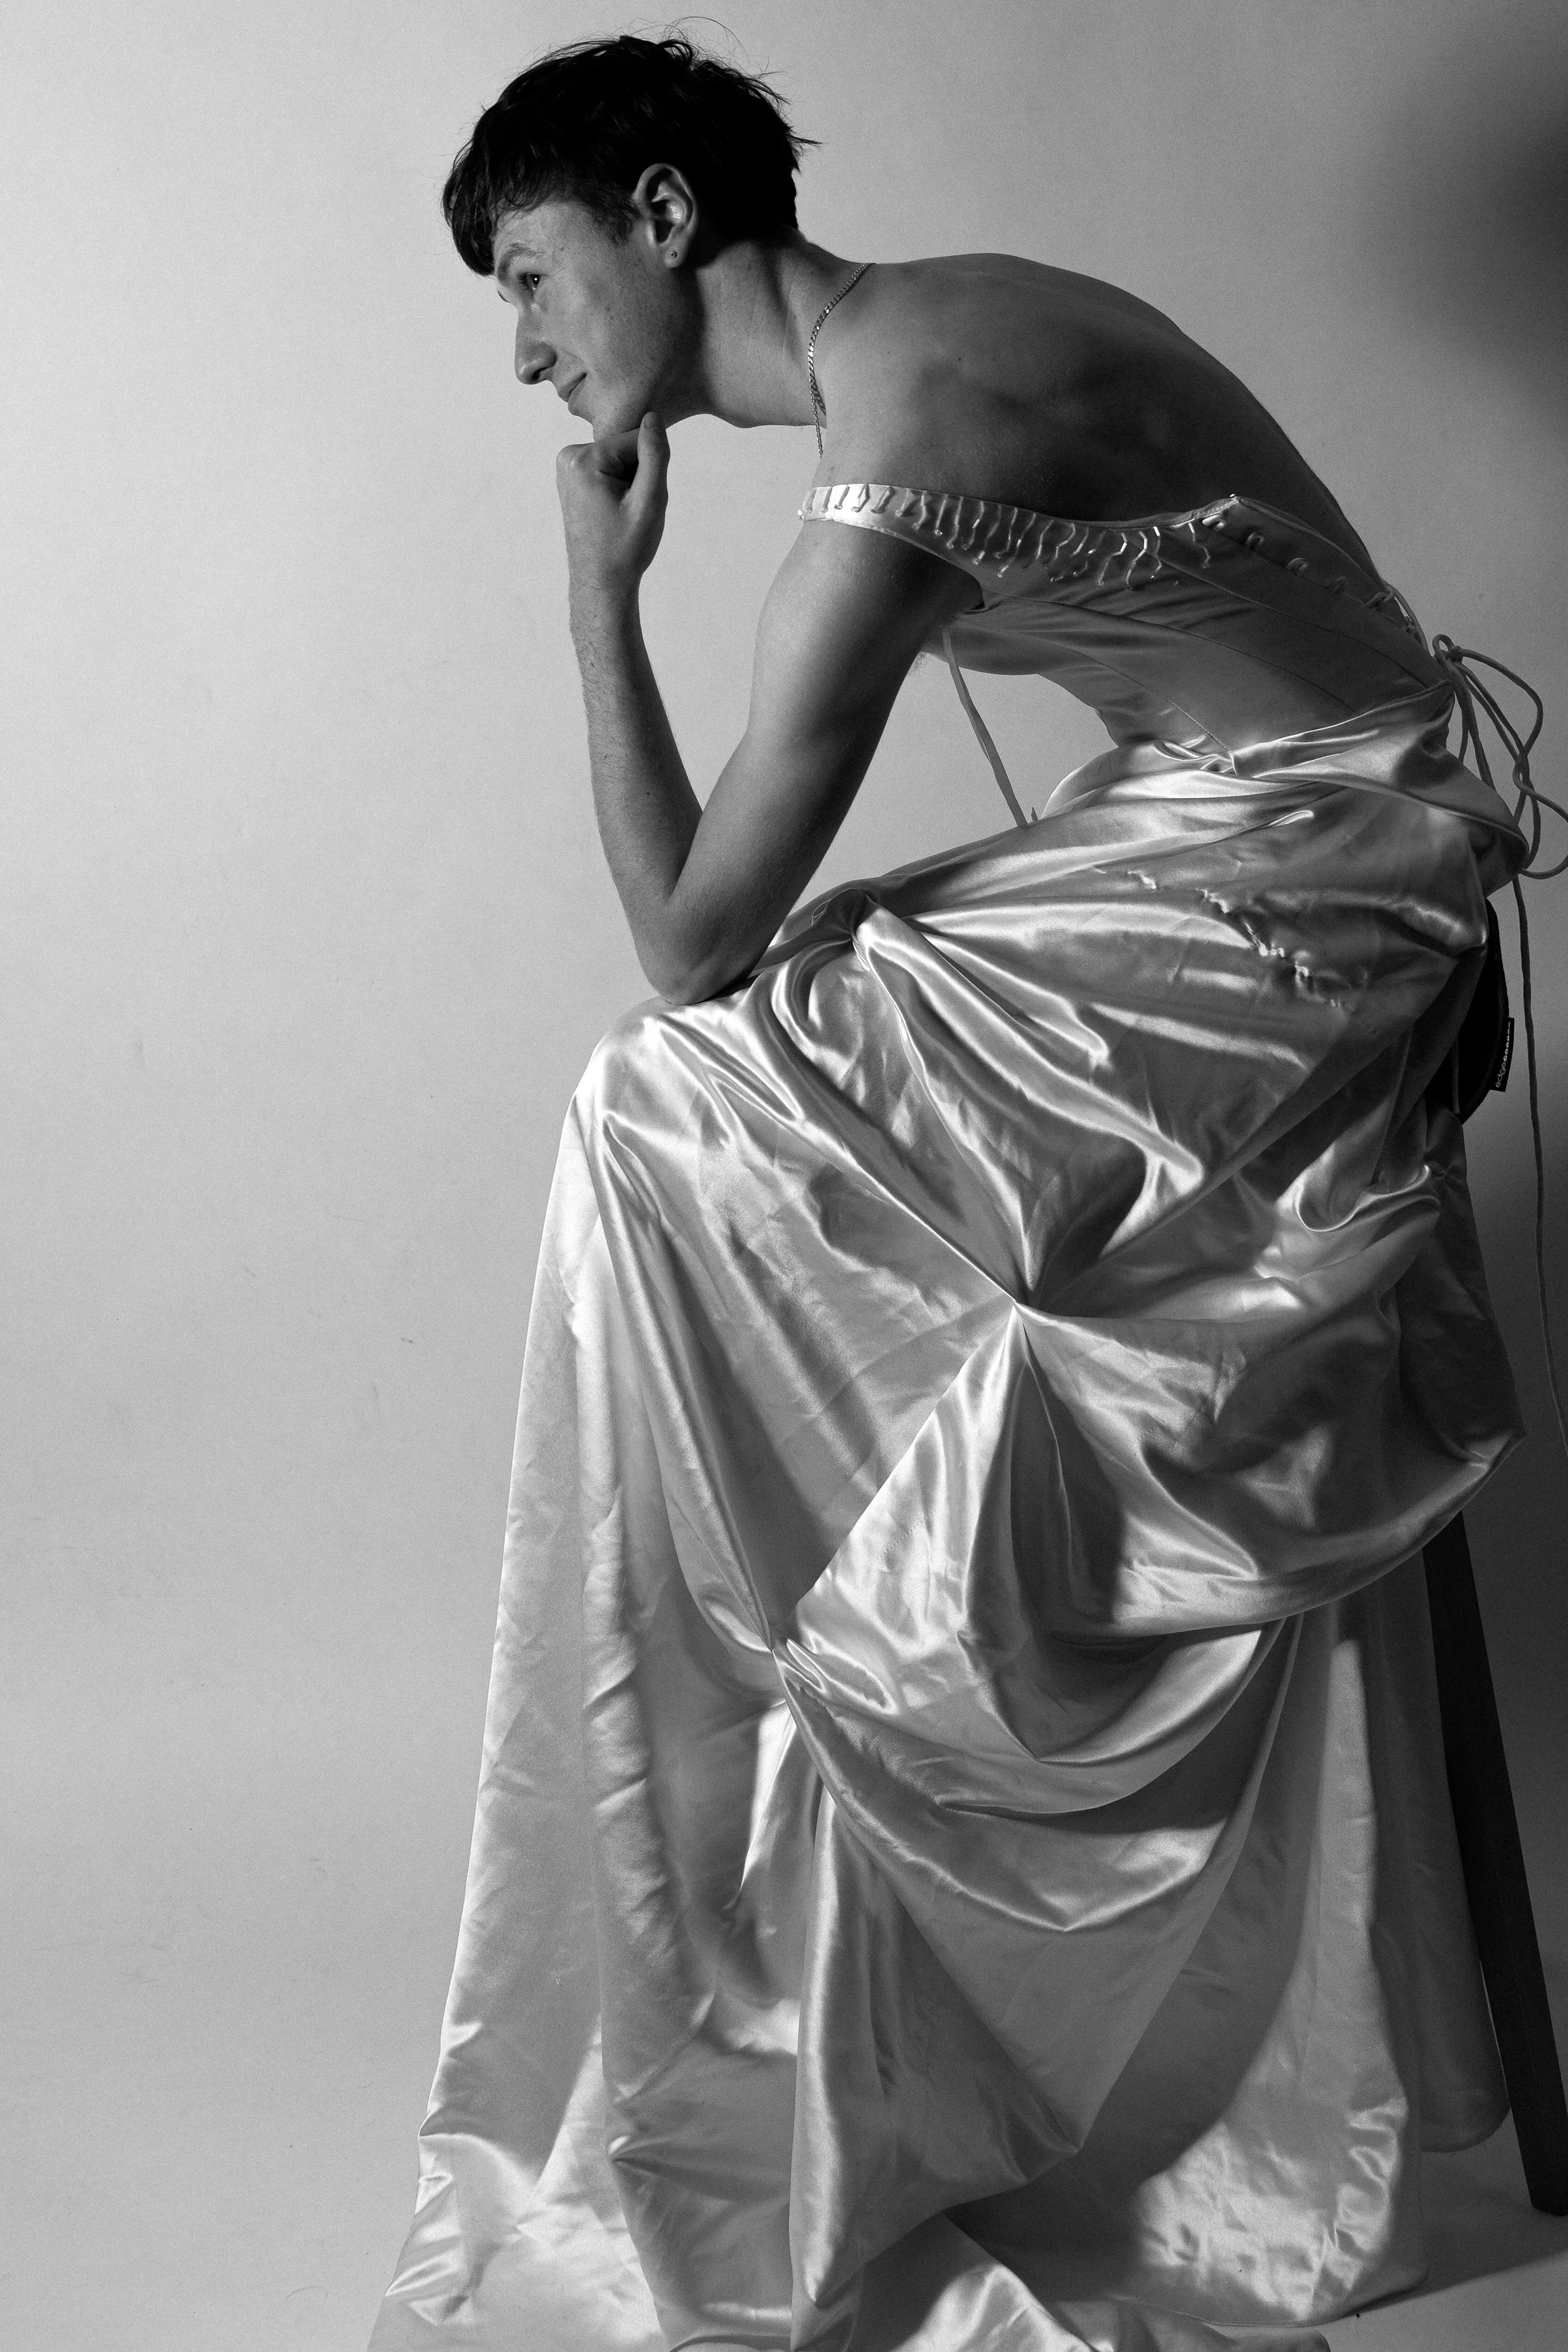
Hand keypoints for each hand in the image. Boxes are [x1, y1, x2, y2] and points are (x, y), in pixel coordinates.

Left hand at [557, 412, 668, 608]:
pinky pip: (608, 469)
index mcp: (583, 459)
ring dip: (630, 483)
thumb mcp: (649, 501)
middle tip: (631, 511)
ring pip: (619, 459)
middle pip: (625, 448)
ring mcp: (567, 466)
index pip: (637, 440)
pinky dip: (618, 487)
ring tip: (621, 514)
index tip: (639, 501)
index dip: (650, 470)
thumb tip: (654, 416)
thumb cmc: (625, 548)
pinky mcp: (572, 476)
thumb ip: (654, 456)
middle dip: (637, 476)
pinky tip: (613, 511)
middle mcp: (568, 456)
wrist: (600, 582)